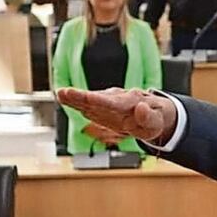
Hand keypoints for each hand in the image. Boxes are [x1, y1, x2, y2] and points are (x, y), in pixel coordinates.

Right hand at [57, 87, 176, 143]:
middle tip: (64, 92)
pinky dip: (76, 102)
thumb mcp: (156, 123)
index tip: (87, 98)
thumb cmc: (155, 119)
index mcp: (131, 102)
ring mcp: (107, 102)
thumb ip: (148, 117)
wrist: (153, 114)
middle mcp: (117, 98)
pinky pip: (87, 104)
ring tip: (61, 94)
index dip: (100, 101)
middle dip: (81, 96)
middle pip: (97, 98)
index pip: (113, 102)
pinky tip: (64, 98)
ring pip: (89, 100)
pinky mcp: (101, 107)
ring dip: (74, 97)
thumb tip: (141, 108)